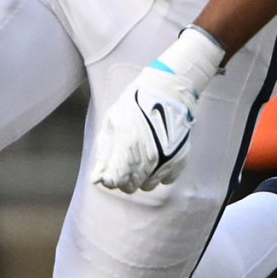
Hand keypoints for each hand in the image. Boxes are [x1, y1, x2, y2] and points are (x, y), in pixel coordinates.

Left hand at [90, 27, 223, 193]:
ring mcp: (166, 160)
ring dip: (141, 177)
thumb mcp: (113, 122)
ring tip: (141, 158)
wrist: (168, 90)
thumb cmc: (135, 103)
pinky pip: (166, 180)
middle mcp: (148, 158)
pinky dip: (160, 173)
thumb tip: (96, 178)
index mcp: (128, 147)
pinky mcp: (180, 160)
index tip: (109, 171)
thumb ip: (105, 153)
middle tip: (124, 163)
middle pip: (131, 187)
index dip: (109, 178)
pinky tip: (157, 158)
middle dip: (124, 179)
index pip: (115, 181)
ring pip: (148, 186)